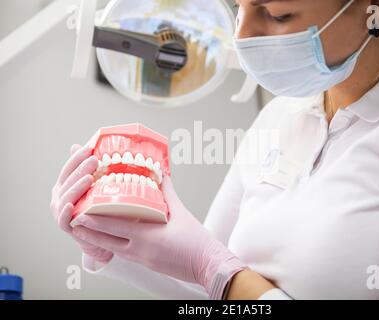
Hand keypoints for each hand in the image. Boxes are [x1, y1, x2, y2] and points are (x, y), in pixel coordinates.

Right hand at [50, 144, 112, 262]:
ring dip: (77, 187)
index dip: (77, 157)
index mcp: (65, 184)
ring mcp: (60, 211)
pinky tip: (70, 205)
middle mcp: (59, 196)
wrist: (100, 236)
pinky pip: (63, 218)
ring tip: (89, 178)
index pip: (69, 167)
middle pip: (69, 180)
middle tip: (94, 160)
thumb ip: (95, 171)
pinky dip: (65, 211)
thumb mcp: (98, 187)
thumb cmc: (99, 208)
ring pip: (66, 197)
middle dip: (81, 169)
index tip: (89, 147)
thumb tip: (100, 149)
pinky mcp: (65, 226)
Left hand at [72, 176, 245, 298]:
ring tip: (83, 230)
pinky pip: (123, 253)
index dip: (94, 220)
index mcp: (147, 236)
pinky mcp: (145, 264)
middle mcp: (139, 250)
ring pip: (112, 249)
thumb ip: (167, 192)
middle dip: (88, 231)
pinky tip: (107, 239)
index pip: (113, 228)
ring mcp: (141, 259)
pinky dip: (112, 245)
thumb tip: (160, 174)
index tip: (80, 211)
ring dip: (96, 240)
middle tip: (73, 220)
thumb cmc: (196, 240)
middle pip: (106, 242)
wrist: (207, 264)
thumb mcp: (181, 212)